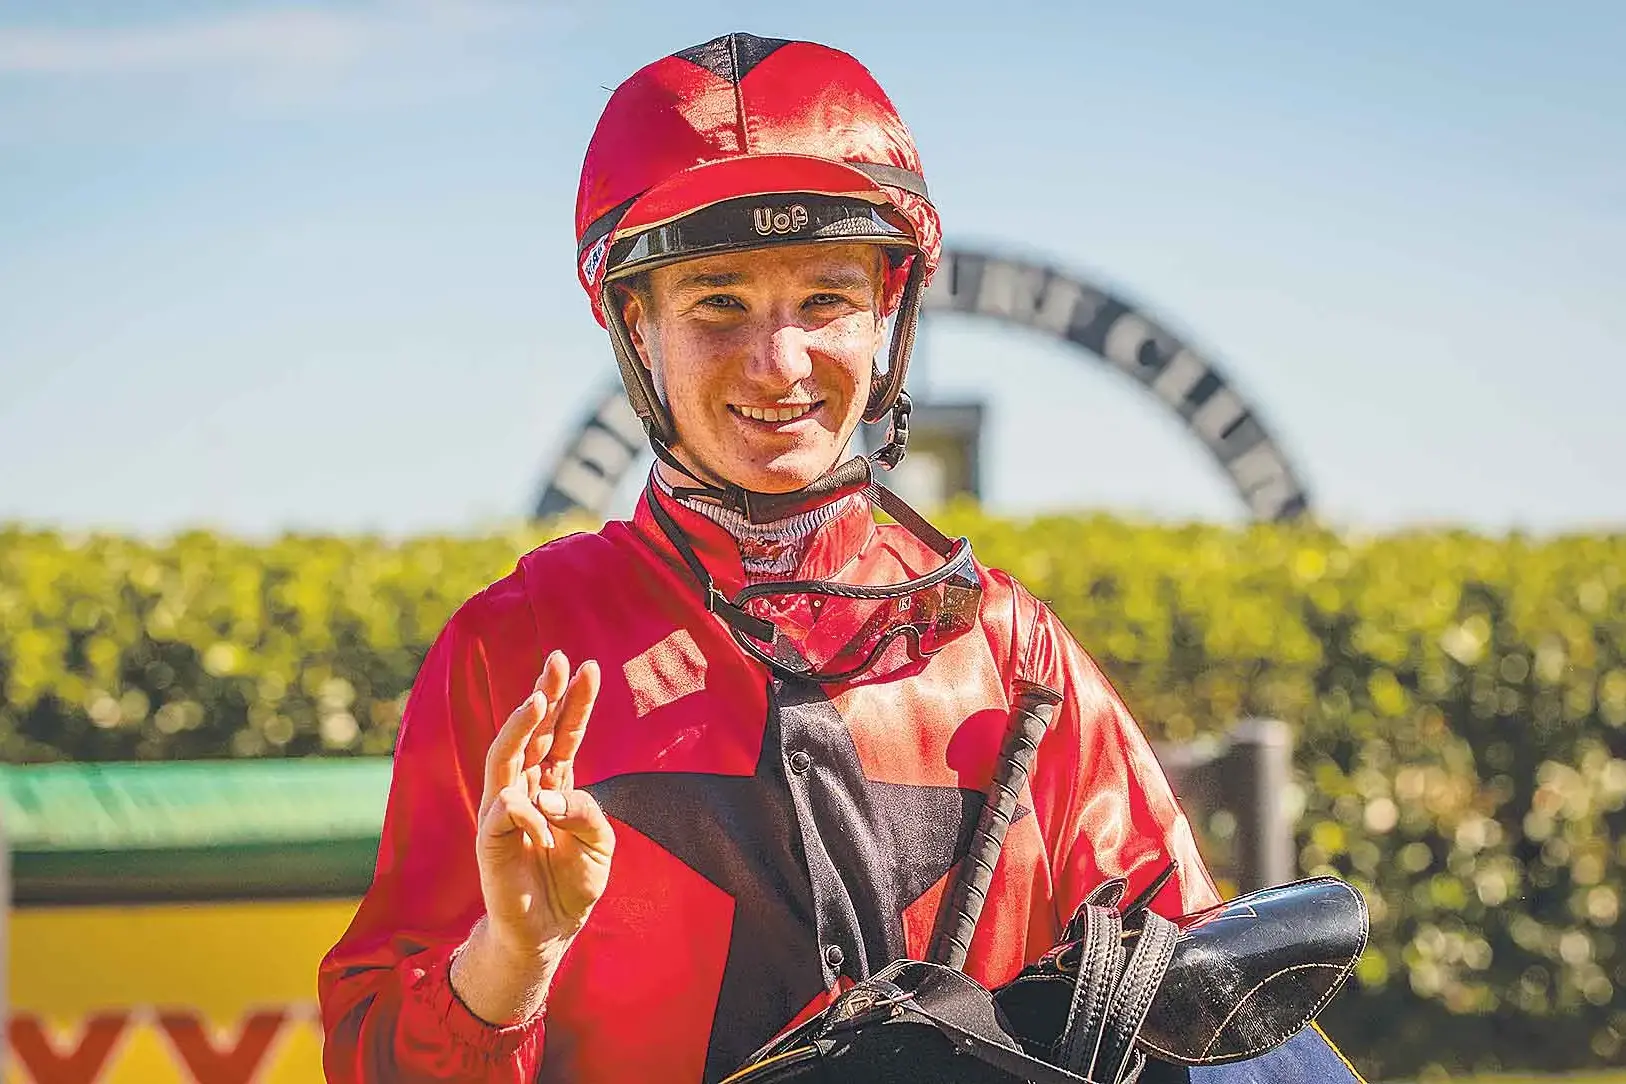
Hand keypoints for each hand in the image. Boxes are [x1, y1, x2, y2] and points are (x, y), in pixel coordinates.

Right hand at [475, 649, 613, 958]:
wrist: (549, 931)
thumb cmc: (573, 883)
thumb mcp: (599, 844)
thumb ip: (585, 813)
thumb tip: (547, 797)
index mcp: (555, 783)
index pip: (565, 733)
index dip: (577, 702)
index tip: (590, 667)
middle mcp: (526, 787)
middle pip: (534, 732)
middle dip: (547, 694)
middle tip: (558, 660)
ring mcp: (504, 810)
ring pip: (506, 757)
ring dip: (520, 727)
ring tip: (538, 700)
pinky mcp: (489, 838)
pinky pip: (502, 812)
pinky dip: (518, 806)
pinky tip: (531, 804)